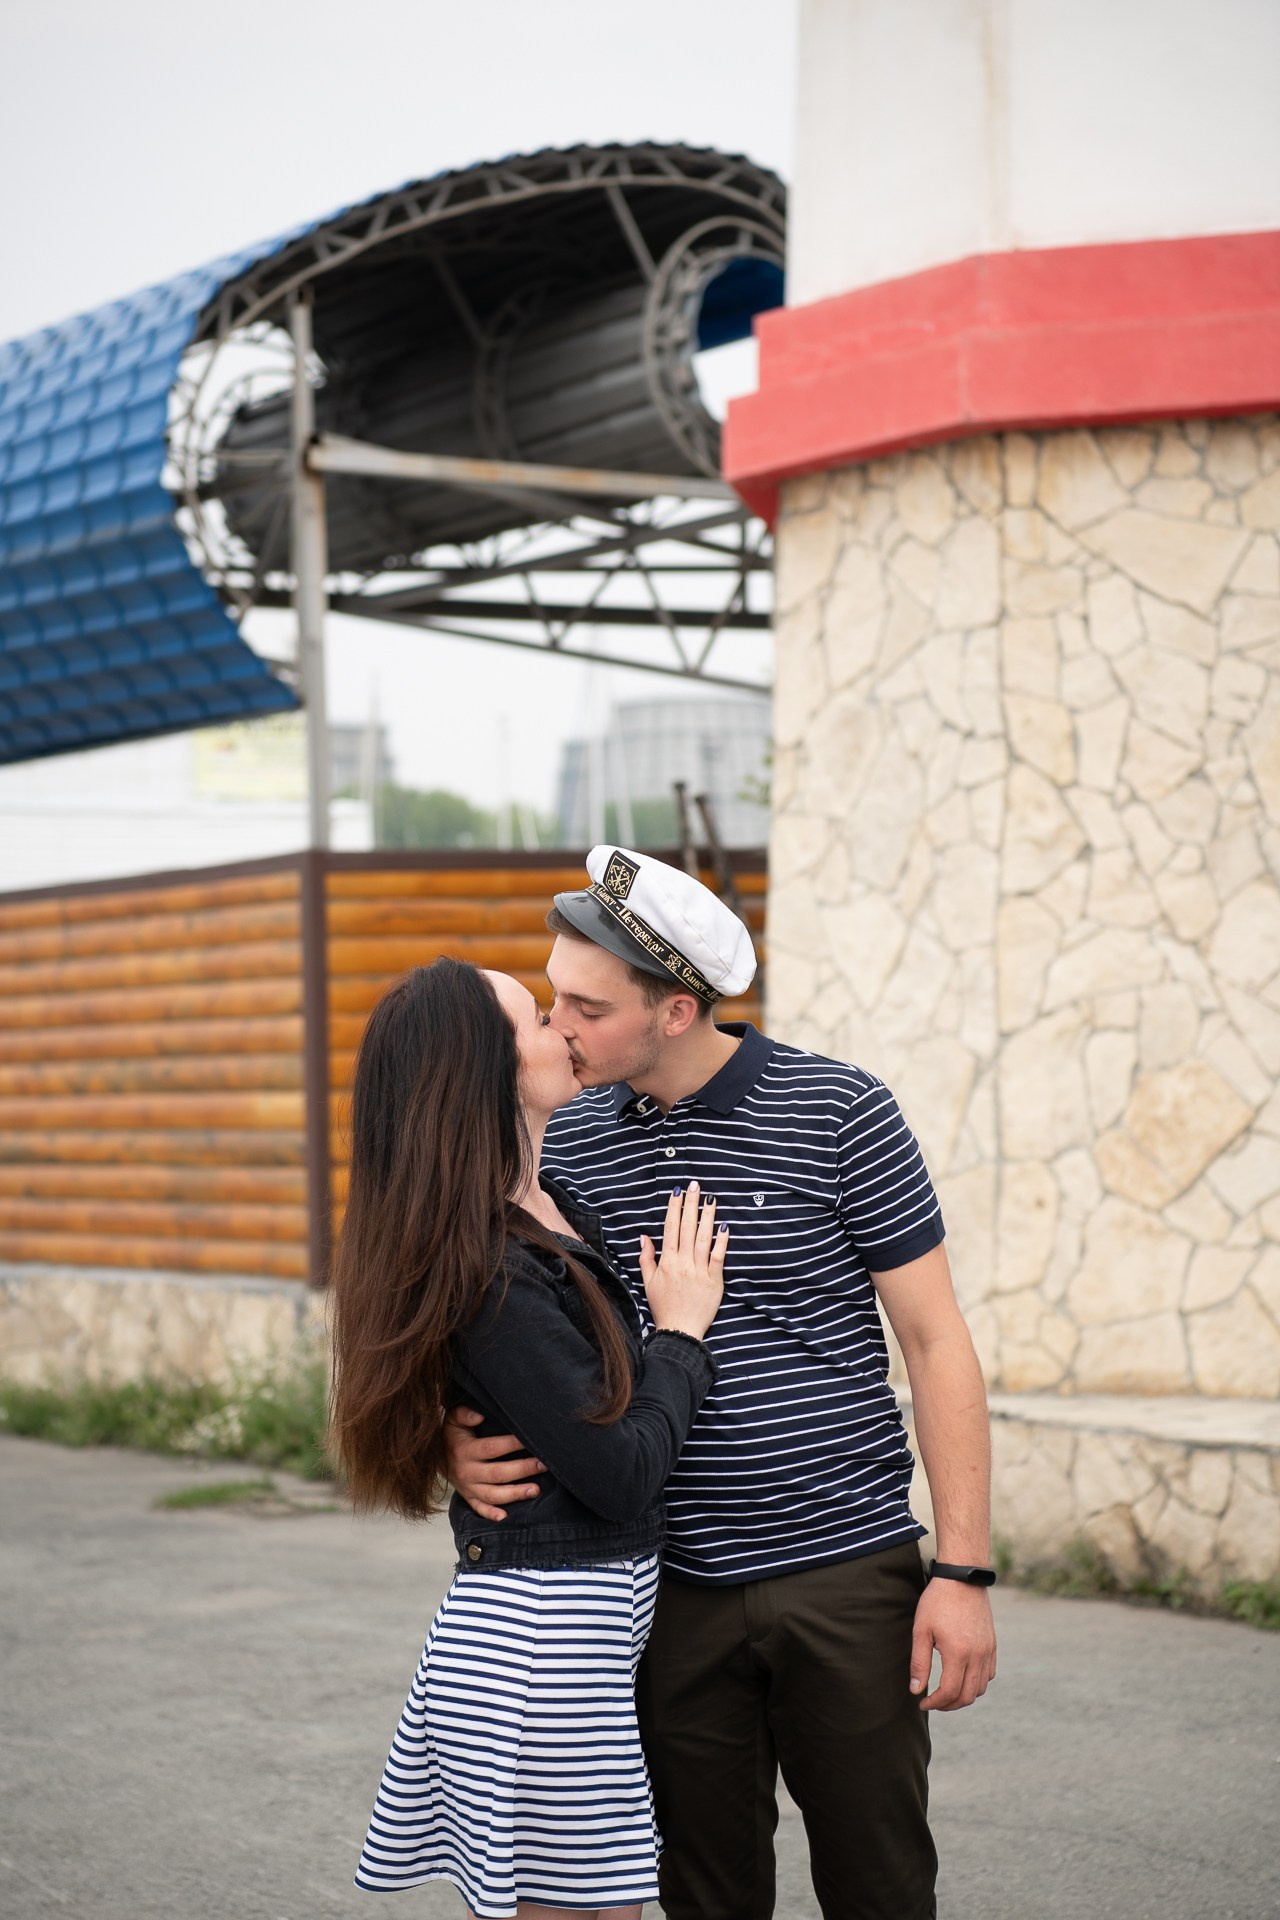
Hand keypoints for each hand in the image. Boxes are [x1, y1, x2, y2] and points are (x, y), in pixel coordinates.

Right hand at [444, 1405, 544, 1523]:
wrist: (434, 1456)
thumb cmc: (451, 1434)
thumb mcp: (453, 1419)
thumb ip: (465, 1413)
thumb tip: (479, 1415)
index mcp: (464, 1451)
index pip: (491, 1448)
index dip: (511, 1445)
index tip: (529, 1440)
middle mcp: (466, 1471)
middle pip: (497, 1473)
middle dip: (522, 1469)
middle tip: (543, 1464)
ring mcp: (467, 1487)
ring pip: (493, 1495)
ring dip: (515, 1494)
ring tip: (535, 1490)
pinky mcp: (468, 1498)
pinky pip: (479, 1509)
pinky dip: (491, 1514)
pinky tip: (506, 1517)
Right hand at [638, 1182, 727, 1340]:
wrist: (679, 1331)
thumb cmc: (663, 1307)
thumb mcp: (648, 1282)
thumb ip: (646, 1258)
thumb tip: (644, 1236)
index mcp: (667, 1261)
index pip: (671, 1228)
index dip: (674, 1208)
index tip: (677, 1192)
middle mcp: (683, 1262)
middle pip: (688, 1227)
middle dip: (691, 1204)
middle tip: (695, 1185)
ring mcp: (700, 1271)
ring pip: (704, 1238)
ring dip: (707, 1216)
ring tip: (710, 1199)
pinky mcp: (715, 1280)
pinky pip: (719, 1257)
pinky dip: (722, 1241)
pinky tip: (724, 1226)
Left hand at [909, 1577, 996, 1710]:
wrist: (962, 1577)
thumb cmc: (937, 1601)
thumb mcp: (921, 1630)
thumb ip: (919, 1663)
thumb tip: (916, 1690)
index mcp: (958, 1653)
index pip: (950, 1692)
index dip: (936, 1703)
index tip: (923, 1703)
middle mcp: (977, 1655)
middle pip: (968, 1696)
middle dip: (949, 1705)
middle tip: (933, 1702)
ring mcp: (987, 1650)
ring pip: (980, 1688)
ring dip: (964, 1696)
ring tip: (946, 1692)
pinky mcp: (992, 1644)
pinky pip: (989, 1674)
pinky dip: (977, 1683)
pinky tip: (962, 1677)